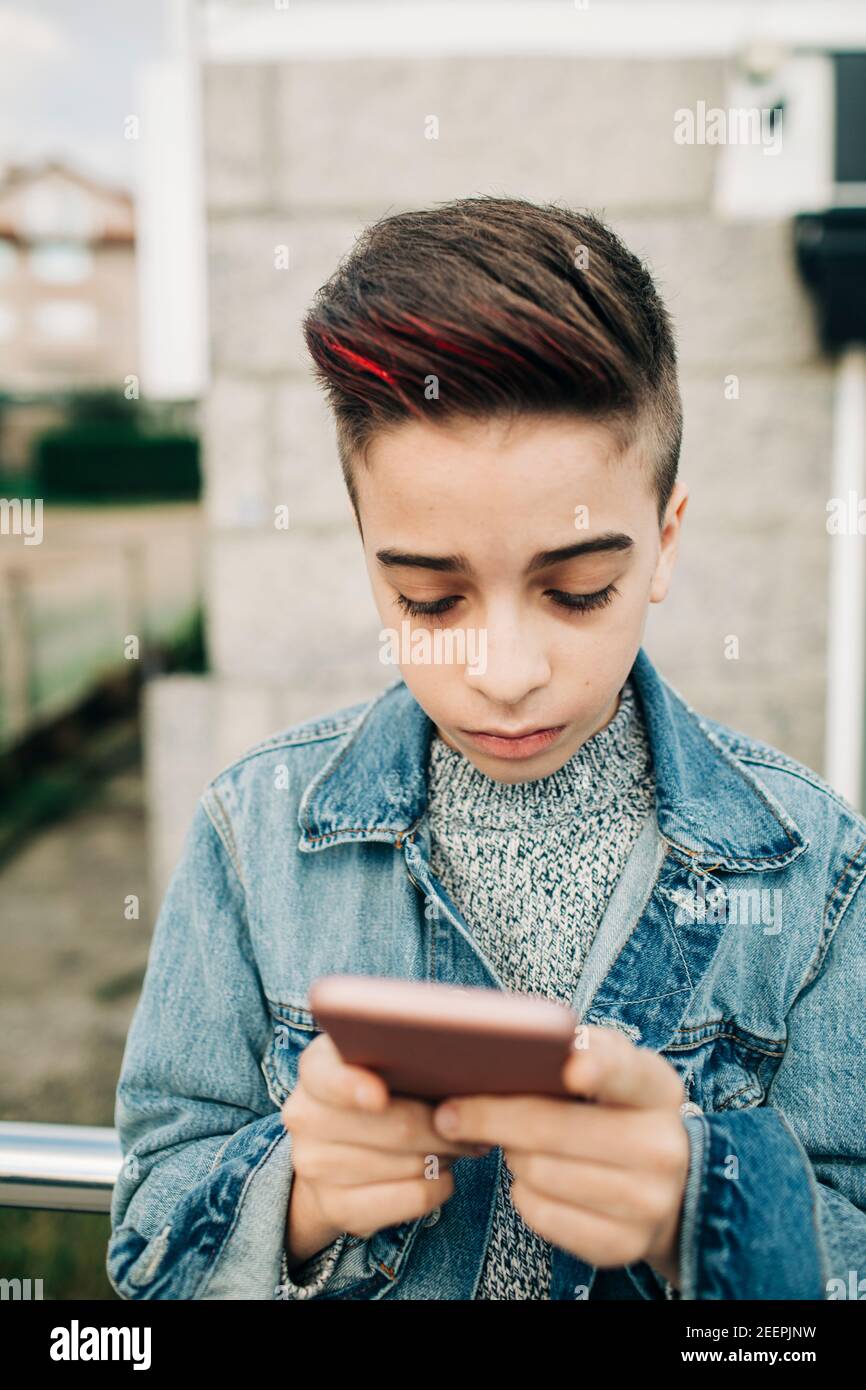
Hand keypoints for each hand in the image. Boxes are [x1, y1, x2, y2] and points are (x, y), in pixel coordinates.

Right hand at [280, 1031, 487, 1266]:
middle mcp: (305, 1116)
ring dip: (447, 1153)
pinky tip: (443, 1172)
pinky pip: (413, 1198)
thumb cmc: (376, 1088)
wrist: (328, 1154)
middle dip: (447, 1124)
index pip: (330, 1075)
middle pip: (395, 1125)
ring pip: (412, 1163)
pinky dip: (440, 1184)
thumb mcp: (379, 1058)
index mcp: (316, 1068)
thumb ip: (403, 1050)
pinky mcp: (338, 1208)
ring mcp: (315, 1166)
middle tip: (472, 1119)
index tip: (379, 1096)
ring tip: (458, 1142)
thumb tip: (457, 1061)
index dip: (353, 1087)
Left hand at [431, 1024, 689, 1287]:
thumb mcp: (617, 1071)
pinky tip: (531, 1178)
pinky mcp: (623, 1245)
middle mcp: (662, 1147)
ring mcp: (647, 1202)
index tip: (572, 1069)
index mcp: (658, 1089)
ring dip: (511, 1155)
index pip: (625, 1072)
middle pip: (553, 1127)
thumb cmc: (620, 1111)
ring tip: (513, 1144)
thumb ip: (580, 1049)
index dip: (598, 1067)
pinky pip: (541, 1214)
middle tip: (453, 1112)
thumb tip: (515, 1046)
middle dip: (490, 1117)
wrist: (674, 1188)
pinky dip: (522, 1193)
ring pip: (538, 1172)